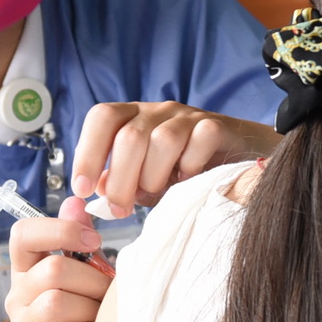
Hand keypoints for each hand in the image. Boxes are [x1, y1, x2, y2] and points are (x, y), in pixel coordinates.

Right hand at [6, 196, 110, 321]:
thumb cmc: (85, 313)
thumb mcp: (83, 273)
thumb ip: (78, 239)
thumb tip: (76, 202)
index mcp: (25, 270)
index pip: (22, 234)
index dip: (59, 229)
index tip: (93, 240)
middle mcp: (17, 298)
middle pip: (51, 270)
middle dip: (91, 279)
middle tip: (106, 293)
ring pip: (58, 303)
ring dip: (92, 309)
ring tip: (101, 318)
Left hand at [70, 102, 278, 218]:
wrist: (239, 160)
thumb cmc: (184, 171)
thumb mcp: (145, 177)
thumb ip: (120, 182)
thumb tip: (97, 190)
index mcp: (134, 118)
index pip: (103, 118)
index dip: (88, 152)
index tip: (82, 188)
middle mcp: (159, 112)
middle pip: (130, 137)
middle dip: (121, 179)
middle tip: (121, 209)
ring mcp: (189, 117)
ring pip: (163, 140)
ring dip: (155, 176)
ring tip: (157, 193)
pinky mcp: (218, 127)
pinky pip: (201, 140)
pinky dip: (192, 167)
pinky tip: (191, 180)